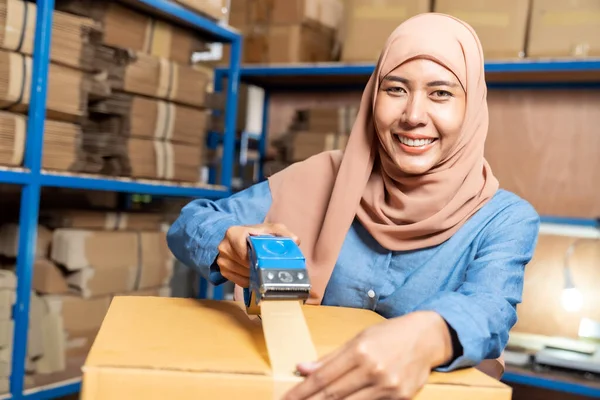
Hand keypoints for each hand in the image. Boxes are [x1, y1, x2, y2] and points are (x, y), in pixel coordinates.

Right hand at [216, 223, 299, 287]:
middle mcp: (224, 246)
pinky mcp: (223, 270)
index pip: (242, 250)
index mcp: (233, 232)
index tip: (263, 258)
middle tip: (267, 266)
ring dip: (254, 274)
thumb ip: (283, 233)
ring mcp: (222, 259)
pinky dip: (250, 280)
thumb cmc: (258, 235)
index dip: (254, 256)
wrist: (243, 240)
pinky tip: (255, 274)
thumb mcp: (271, 229)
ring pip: (242, 274)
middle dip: (257, 266)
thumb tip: (295, 241)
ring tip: (262, 269)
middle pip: (243, 263)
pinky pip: (239, 281)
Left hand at [283, 311, 453, 399]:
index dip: (302, 390)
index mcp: (360, 350)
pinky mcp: (400, 398)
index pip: (323, 376)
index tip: (287, 398)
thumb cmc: (390, 334)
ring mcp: (388, 386)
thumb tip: (303, 367)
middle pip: (333, 394)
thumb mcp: (359, 338)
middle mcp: (373, 369)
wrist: (427, 337)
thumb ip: (331, 357)